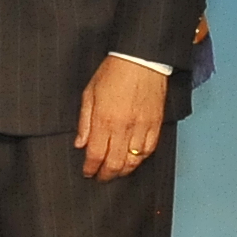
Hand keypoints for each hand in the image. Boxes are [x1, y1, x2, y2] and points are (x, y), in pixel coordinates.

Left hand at [75, 55, 165, 179]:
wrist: (141, 59)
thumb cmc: (113, 72)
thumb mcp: (90, 93)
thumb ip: (84, 122)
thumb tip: (80, 143)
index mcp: (104, 120)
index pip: (96, 155)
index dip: (90, 168)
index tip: (87, 172)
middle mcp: (124, 128)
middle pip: (115, 163)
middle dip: (106, 175)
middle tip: (100, 177)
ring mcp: (142, 127)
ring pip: (134, 161)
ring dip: (123, 170)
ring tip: (115, 172)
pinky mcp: (156, 124)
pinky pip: (149, 150)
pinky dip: (140, 159)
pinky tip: (133, 160)